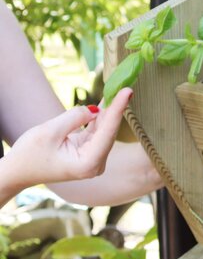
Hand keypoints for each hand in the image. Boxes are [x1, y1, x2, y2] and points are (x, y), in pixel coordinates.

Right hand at [0, 88, 133, 201]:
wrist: (17, 171)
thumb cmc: (29, 155)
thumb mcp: (49, 132)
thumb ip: (74, 118)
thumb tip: (94, 109)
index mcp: (88, 163)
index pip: (107, 131)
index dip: (118, 109)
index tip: (127, 91)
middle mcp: (95, 163)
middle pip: (109, 130)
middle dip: (117, 108)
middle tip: (128, 87)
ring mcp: (94, 158)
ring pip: (104, 129)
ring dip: (111, 110)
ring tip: (121, 90)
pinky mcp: (89, 151)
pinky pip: (97, 130)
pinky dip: (101, 115)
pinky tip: (110, 99)